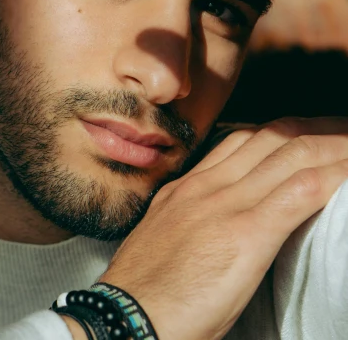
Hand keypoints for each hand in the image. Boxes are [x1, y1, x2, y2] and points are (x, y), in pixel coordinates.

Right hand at [101, 117, 347, 339]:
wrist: (123, 320)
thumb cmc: (145, 295)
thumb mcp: (164, 243)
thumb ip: (192, 221)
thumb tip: (222, 226)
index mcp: (189, 188)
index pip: (244, 139)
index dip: (283, 132)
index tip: (308, 135)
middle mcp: (208, 186)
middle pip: (274, 137)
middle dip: (317, 129)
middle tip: (346, 130)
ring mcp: (227, 204)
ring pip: (293, 154)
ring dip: (336, 145)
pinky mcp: (246, 233)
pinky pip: (302, 190)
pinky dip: (336, 175)